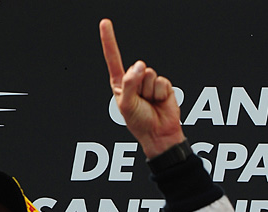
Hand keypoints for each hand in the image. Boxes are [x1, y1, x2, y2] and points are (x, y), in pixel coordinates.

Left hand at [99, 19, 185, 158]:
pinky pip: (162, 81)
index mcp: (120, 84)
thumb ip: (130, 83)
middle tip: (141, 101)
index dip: (109, 41)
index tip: (105, 23)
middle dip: (139, 86)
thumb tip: (140, 65)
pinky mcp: (163, 85)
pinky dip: (160, 93)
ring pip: (150, 74)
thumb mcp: (127, 104)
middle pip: (137, 69)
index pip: (113, 58)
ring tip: (150, 102)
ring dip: (150, 91)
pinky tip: (159, 101)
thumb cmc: (139, 121)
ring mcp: (149, 82)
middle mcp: (134, 80)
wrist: (159, 133)